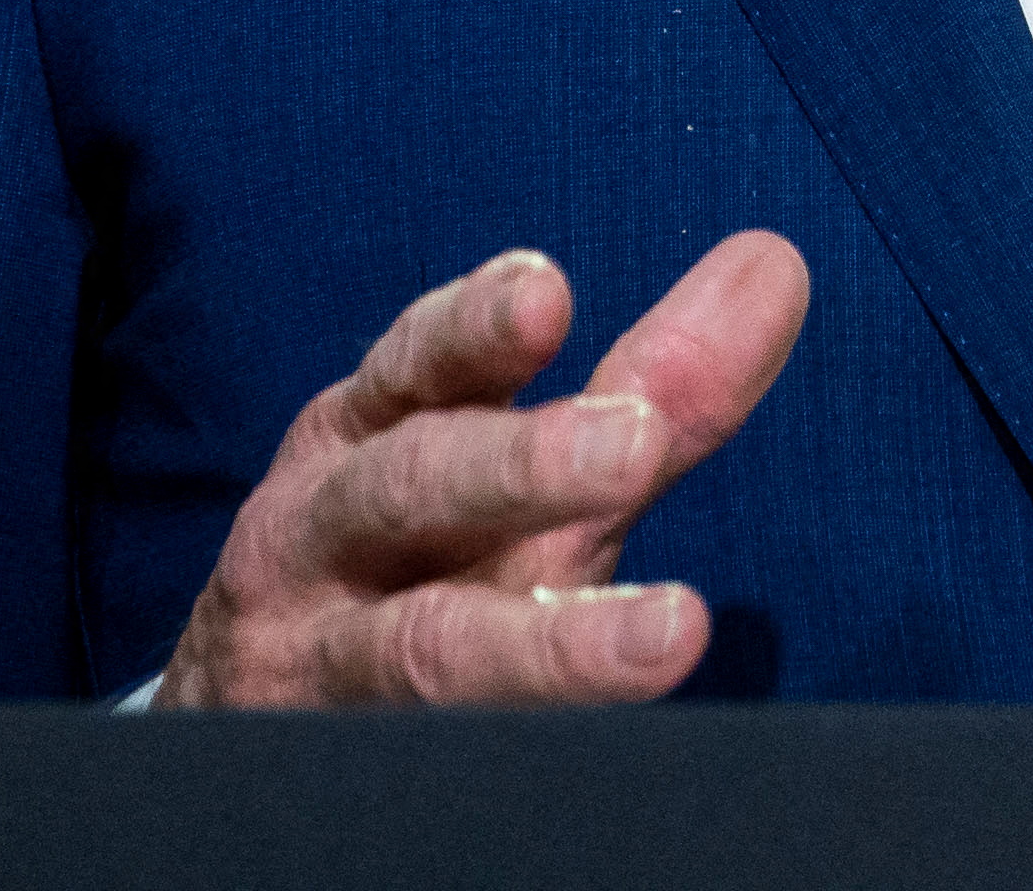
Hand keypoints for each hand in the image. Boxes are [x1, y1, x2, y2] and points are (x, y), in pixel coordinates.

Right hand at [154, 229, 811, 705]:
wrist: (260, 710)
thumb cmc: (422, 560)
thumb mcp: (515, 467)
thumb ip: (647, 386)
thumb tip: (773, 267)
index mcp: (367, 434)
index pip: (417, 366)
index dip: (475, 330)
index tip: (546, 295)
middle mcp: (324, 535)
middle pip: (410, 488)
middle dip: (520, 466)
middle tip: (634, 446)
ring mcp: (317, 660)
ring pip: (420, 650)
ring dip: (547, 642)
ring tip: (673, 631)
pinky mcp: (330, 764)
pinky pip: (427, 764)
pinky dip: (511, 756)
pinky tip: (594, 760)